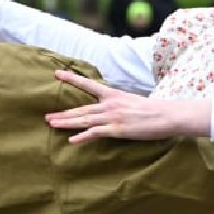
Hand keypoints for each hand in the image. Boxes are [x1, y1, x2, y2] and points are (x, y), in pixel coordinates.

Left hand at [45, 69, 207, 143]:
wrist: (167, 115)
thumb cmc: (153, 110)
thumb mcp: (133, 102)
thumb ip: (120, 104)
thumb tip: (112, 108)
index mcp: (114, 95)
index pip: (88, 85)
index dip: (72, 79)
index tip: (57, 74)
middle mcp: (110, 104)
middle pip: (81, 109)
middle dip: (63, 113)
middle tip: (47, 116)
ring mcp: (112, 117)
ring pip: (84, 120)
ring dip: (66, 123)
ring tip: (52, 124)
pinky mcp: (117, 129)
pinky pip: (95, 133)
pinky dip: (82, 137)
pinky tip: (71, 140)